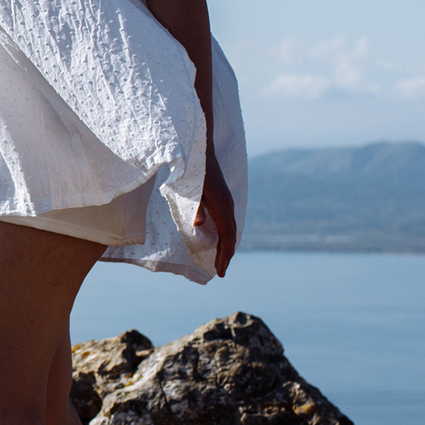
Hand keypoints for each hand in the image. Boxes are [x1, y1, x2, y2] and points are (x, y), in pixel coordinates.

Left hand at [200, 154, 238, 277]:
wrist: (202, 151)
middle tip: (220, 272)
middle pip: (231, 236)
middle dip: (226, 255)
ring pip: (230, 230)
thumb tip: (198, 225)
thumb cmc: (196, 171)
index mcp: (222, 206)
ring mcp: (226, 204)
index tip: (220, 272)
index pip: (227, 236)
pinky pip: (226, 223)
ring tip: (221, 261)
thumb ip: (197, 206)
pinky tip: (218, 241)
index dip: (224, 255)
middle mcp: (227, 207)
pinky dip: (224, 236)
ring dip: (226, 246)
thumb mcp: (194, 189)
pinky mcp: (222, 201)